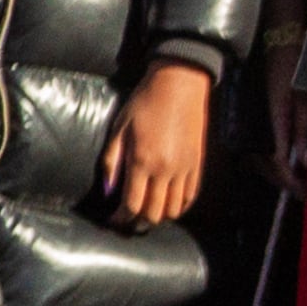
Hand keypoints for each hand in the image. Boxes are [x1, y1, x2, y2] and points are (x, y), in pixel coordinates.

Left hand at [99, 60, 212, 233]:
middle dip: (139, 222)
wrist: (179, 84)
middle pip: (153, 213)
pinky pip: (190, 196)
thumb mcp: (120, 129)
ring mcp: (184, 168)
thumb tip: (109, 190)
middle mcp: (165, 170)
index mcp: (142, 161)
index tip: (114, 220)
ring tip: (149, 212)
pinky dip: (180, 206)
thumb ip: (111, 161)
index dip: (121, 218)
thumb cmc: (145, 102)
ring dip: (160, 216)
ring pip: (174, 209)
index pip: (132, 205)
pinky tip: (170, 204)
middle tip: (129, 220)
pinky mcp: (197, 164)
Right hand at [260, 23, 306, 188]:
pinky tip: (286, 157)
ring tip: (296, 178)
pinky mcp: (258, 112)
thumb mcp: (306, 95)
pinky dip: (274, 156)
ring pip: (261, 156)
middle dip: (284, 181)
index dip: (291, 181)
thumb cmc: (295, 62)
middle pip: (267, 165)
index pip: (278, 162)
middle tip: (303, 190)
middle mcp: (260, 121)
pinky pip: (262, 143)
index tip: (305, 192)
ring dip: (277, 171)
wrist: (278, 34)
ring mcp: (256, 116)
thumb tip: (304, 161)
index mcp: (274, 119)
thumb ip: (305, 128)